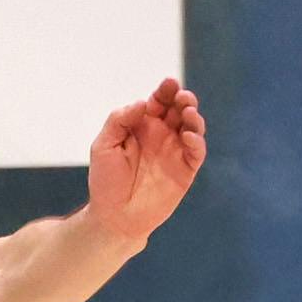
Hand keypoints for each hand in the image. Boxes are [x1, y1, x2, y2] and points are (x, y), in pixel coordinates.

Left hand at [82, 79, 207, 243]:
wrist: (114, 217)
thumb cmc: (106, 181)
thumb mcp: (104, 146)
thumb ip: (119, 121)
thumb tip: (142, 103)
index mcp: (143, 126)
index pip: (159, 101)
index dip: (165, 91)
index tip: (169, 84)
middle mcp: (162, 135)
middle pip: (179, 109)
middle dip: (184, 99)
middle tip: (182, 98)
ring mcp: (175, 151)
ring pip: (192, 127)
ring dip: (194, 117)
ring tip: (188, 113)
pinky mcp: (185, 170)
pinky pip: (197, 152)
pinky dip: (197, 142)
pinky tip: (190, 137)